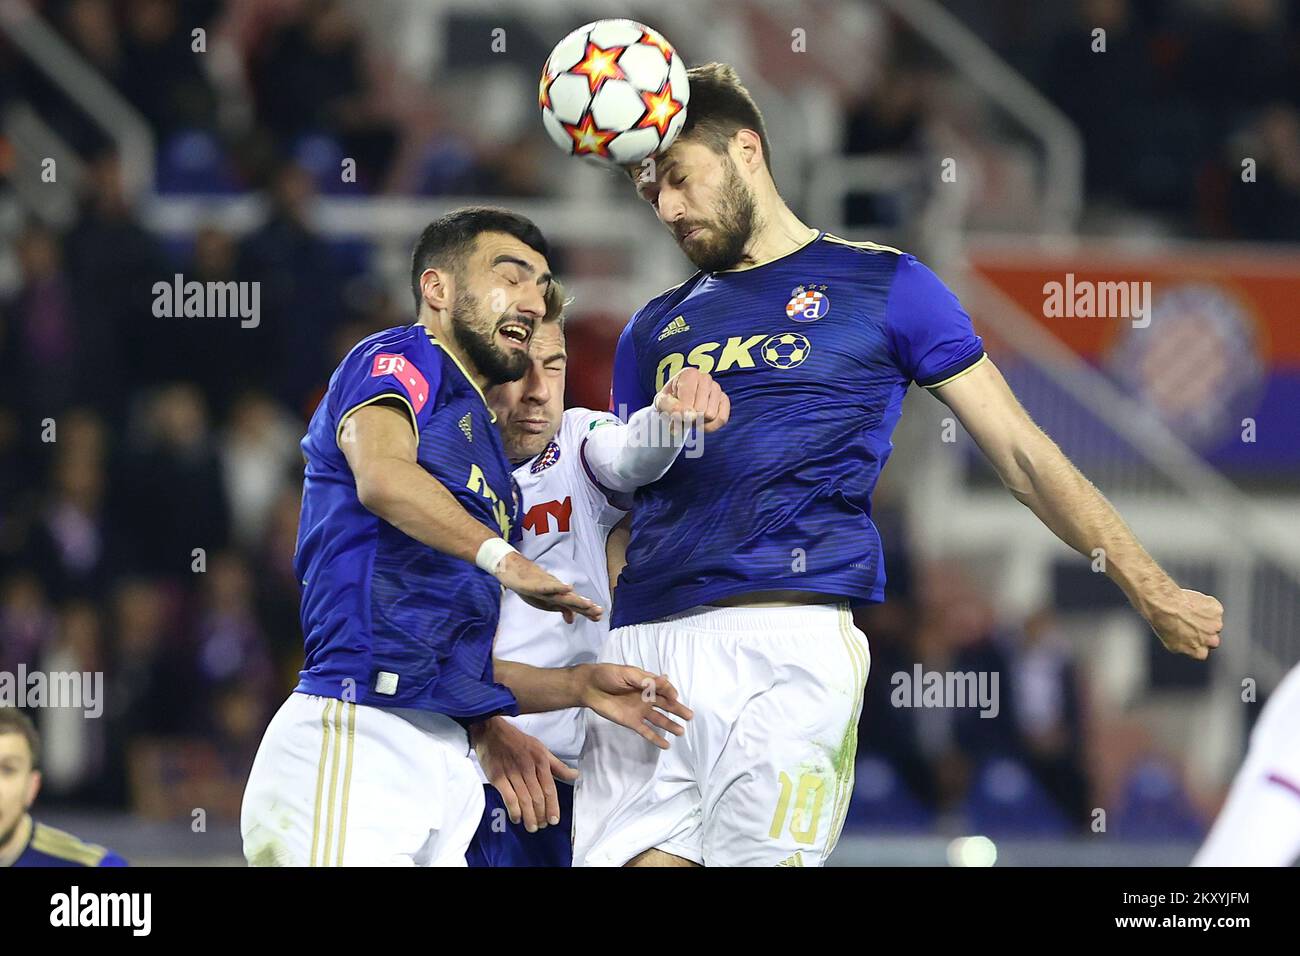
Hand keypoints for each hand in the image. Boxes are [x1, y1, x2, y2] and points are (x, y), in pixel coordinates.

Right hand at [471, 716, 577, 831]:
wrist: (491, 731)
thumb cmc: (518, 741)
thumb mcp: (541, 749)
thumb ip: (557, 765)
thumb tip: (575, 776)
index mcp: (540, 760)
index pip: (549, 788)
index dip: (553, 806)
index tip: (554, 820)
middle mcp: (528, 767)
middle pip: (537, 797)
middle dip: (541, 815)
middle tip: (542, 826)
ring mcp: (512, 772)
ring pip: (524, 799)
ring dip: (529, 817)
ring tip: (532, 827)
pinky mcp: (497, 777)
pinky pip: (508, 797)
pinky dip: (514, 811)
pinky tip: (517, 819)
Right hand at [494, 551, 601, 622]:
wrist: (514, 570)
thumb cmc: (531, 585)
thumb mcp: (546, 602)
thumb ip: (561, 608)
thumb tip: (572, 620)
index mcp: (558, 597)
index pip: (575, 606)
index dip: (586, 611)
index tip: (599, 617)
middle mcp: (556, 591)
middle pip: (572, 601)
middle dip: (585, 607)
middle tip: (599, 612)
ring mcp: (547, 587)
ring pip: (563, 595)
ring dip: (576, 599)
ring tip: (588, 604)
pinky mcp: (537, 584)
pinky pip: (548, 587)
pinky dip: (559, 588)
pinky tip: (568, 588)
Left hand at [576, 664, 692, 748]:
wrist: (589, 687)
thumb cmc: (609, 675)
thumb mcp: (629, 673)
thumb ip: (647, 680)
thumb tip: (667, 681)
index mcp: (646, 683)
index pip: (664, 688)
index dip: (671, 693)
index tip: (675, 698)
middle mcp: (646, 698)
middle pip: (666, 705)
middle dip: (678, 710)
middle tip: (690, 716)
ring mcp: (639, 711)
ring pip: (659, 719)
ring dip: (670, 725)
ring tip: (681, 732)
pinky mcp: (631, 722)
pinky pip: (646, 731)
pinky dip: (656, 738)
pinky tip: (666, 745)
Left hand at [654, 367, 729, 433]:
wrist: (674, 406)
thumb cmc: (668, 402)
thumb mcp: (661, 404)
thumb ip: (672, 408)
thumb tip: (691, 416)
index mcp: (689, 374)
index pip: (688, 401)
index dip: (680, 413)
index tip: (673, 414)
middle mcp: (705, 378)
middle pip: (700, 410)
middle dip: (690, 418)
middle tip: (682, 415)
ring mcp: (716, 388)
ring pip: (711, 415)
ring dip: (699, 422)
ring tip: (691, 416)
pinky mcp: (724, 400)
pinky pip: (722, 419)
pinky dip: (710, 426)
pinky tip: (702, 422)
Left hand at [1147, 588, 1223, 659]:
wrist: (1164, 603)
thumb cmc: (1164, 622)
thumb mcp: (1171, 644)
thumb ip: (1186, 649)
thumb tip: (1188, 647)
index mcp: (1200, 653)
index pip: (1204, 650)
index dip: (1197, 641)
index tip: (1190, 635)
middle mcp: (1211, 641)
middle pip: (1212, 638)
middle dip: (1204, 631)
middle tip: (1190, 622)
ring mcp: (1216, 625)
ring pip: (1214, 623)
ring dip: (1206, 618)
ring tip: (1189, 612)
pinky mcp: (1217, 610)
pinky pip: (1214, 608)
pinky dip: (1206, 606)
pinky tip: (1193, 603)